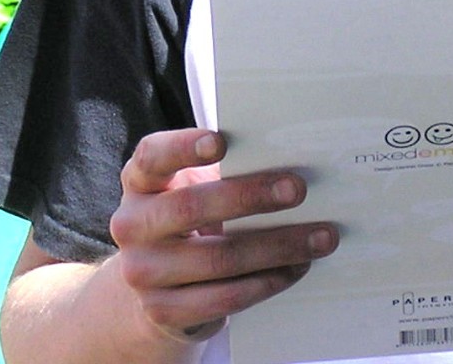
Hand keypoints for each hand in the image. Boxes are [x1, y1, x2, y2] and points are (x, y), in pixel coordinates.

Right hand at [108, 127, 338, 342]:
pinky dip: (267, 282)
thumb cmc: (191, 217)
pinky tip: (295, 268)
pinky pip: (224, 297)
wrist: (158, 283)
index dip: (183, 147)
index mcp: (140, 182)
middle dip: (250, 197)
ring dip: (276, 247)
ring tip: (319, 237)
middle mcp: (132, 225)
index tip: (221, 141)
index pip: (152, 157)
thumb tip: (290, 162)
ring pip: (217, 258)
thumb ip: (226, 170)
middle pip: (189, 208)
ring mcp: (142, 272)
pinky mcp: (163, 311)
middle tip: (298, 190)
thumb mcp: (195, 187)